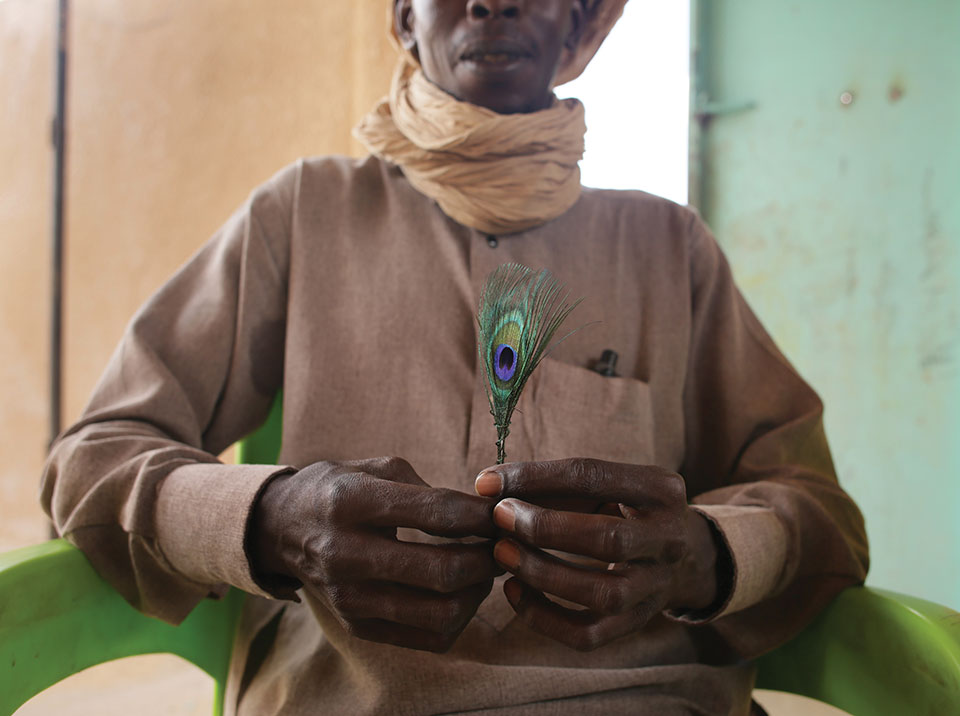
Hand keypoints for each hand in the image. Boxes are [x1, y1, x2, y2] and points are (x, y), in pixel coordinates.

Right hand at [251, 457, 500, 651]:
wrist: (279, 529)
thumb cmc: (338, 490)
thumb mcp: (374, 469)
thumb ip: (427, 487)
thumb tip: (482, 514)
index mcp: (351, 502)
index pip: (435, 512)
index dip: (480, 515)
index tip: (500, 513)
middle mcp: (345, 553)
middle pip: (442, 571)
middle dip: (486, 558)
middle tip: (500, 545)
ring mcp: (349, 597)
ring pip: (440, 612)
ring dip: (478, 592)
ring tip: (484, 570)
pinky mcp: (357, 625)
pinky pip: (428, 638)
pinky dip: (459, 618)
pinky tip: (463, 593)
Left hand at [475, 458, 719, 650]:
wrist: (684, 555)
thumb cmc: (624, 509)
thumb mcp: (607, 484)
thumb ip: (554, 484)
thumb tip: (487, 487)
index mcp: (660, 490)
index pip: (593, 476)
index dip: (535, 478)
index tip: (487, 483)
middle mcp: (668, 539)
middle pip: (606, 537)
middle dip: (544, 528)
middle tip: (499, 518)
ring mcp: (656, 586)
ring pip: (601, 593)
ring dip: (542, 573)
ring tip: (501, 553)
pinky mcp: (637, 622)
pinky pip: (589, 634)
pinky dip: (544, 617)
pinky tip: (513, 591)